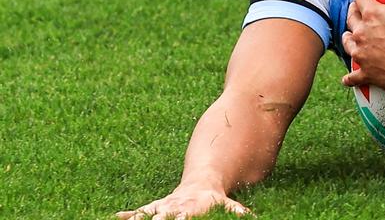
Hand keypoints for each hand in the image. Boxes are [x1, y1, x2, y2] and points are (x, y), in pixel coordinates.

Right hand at [116, 185, 248, 218]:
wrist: (200, 184)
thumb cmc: (213, 199)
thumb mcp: (228, 204)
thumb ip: (238, 211)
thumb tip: (253, 217)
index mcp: (191, 207)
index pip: (185, 215)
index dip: (181, 219)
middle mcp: (174, 206)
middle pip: (163, 215)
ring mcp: (163, 205)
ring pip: (147, 212)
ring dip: (138, 218)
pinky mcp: (155, 206)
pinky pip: (139, 210)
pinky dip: (128, 214)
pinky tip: (115, 217)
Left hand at [341, 0, 384, 96]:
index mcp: (372, 15)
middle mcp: (362, 33)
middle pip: (351, 19)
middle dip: (352, 11)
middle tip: (355, 9)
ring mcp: (362, 54)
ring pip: (348, 43)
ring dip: (347, 38)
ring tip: (348, 36)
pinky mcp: (366, 73)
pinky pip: (352, 76)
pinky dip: (350, 77)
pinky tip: (348, 78)